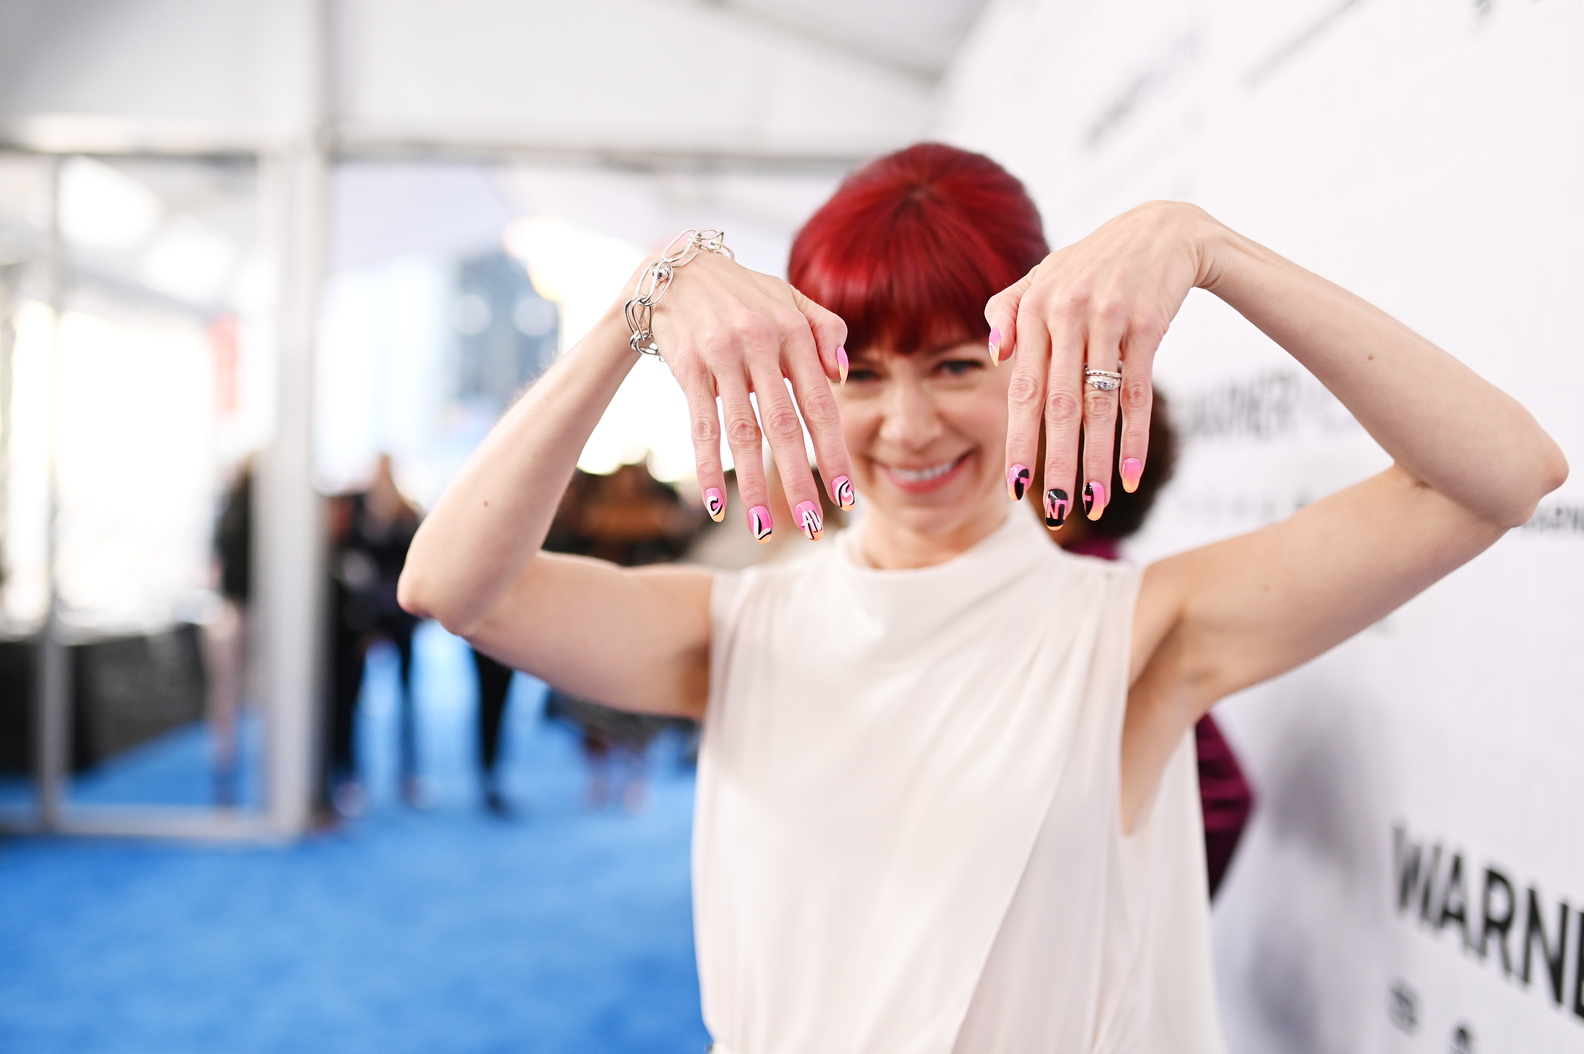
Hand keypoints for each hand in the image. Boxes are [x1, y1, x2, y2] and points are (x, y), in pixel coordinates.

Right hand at [643, 251, 853, 541]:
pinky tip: (716, 507)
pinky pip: (700, 426)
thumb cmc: (743, 291)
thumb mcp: (791, 297)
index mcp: (794, 332)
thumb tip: (844, 376)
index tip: (845, 496)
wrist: (676, 268)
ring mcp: (722, 357)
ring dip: (753, 487)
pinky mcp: (688, 367)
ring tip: (765, 531)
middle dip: (800, 481)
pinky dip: (707, 468)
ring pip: (742, 433)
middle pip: (784, 427)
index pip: (820, 404)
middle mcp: (760, 344)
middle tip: (813, 528)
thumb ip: (826, 330)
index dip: (833, 453)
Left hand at [984, 201, 1210, 523]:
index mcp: (1035, 308)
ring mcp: (1108, 319)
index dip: (1020, 441)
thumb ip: (1009, 310)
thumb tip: (994, 355)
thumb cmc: (1094, 263)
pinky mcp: (1146, 324)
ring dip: (1096, 460)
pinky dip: (1135, 436)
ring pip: (1098, 405)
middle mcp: (1066, 314)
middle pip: (1059, 406)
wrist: (1162, 230)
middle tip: (1054, 509)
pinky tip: (1131, 473)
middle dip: (1056, 463)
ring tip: (1095, 503)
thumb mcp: (1045, 275)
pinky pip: (1137, 391)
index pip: (1023, 390)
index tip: (1017, 487)